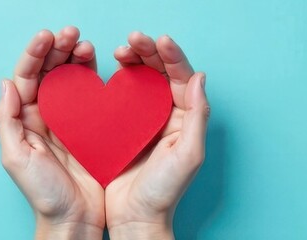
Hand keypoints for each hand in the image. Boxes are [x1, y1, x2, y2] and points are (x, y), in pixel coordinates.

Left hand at [0, 26, 104, 238]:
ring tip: (85, 44)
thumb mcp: (16, 158)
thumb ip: (7, 120)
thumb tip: (6, 83)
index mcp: (24, 120)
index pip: (27, 77)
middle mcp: (44, 116)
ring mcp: (68, 120)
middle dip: (58, 49)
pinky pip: (90, 95)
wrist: (74, 220)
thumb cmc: (44, 195)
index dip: (35, 54)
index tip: (47, 36)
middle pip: (48, 72)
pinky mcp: (91, 127)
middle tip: (71, 33)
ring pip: (70, 79)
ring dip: (76, 58)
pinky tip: (99, 65)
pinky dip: (93, 77)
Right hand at [104, 32, 209, 238]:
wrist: (136, 219)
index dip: (171, 56)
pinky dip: (115, 79)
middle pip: (160, 73)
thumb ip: (197, 116)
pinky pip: (121, 96)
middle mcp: (167, 116)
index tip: (158, 40)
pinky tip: (107, 71)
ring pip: (141, 80)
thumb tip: (199, 77)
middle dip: (148, 52)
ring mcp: (144, 121)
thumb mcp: (188, 154)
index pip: (181, 77)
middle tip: (132, 40)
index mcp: (185, 118)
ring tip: (119, 51)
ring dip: (132, 61)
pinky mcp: (122, 128)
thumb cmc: (164, 193)